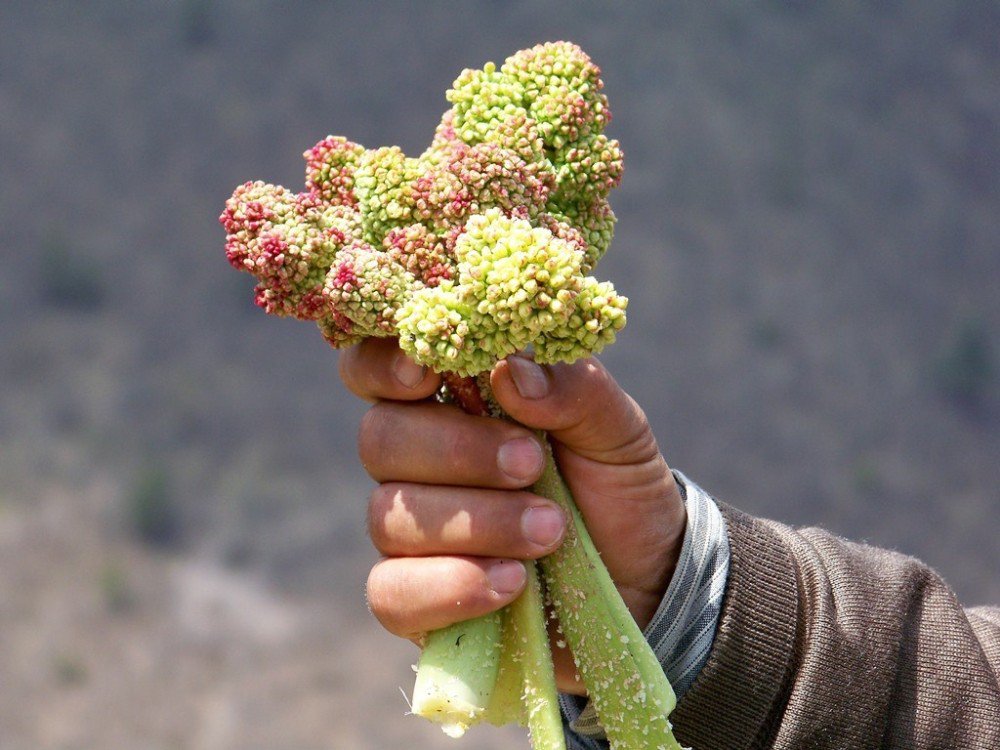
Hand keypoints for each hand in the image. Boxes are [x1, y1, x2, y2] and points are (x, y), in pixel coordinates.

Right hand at [339, 338, 685, 693]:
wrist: (644, 580)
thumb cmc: (614, 487)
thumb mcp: (617, 429)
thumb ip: (574, 390)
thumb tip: (511, 373)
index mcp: (450, 399)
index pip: (375, 366)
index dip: (380, 365)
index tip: (424, 374)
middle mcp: (415, 461)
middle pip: (379, 438)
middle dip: (459, 452)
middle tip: (533, 465)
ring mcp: (409, 533)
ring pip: (390, 516)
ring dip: (478, 523)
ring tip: (552, 531)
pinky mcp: (413, 600)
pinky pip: (391, 592)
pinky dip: (452, 585)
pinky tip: (513, 583)